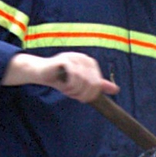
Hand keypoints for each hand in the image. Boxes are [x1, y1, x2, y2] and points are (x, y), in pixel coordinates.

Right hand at [3, 51, 118, 102]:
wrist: (39, 72)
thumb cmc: (60, 78)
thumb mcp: (80, 84)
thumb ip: (97, 85)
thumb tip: (116, 89)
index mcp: (89, 62)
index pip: (97, 81)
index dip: (91, 92)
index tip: (82, 99)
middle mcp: (83, 58)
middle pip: (92, 82)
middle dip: (83, 93)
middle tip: (74, 96)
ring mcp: (74, 57)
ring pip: (83, 80)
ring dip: (75, 91)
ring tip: (67, 91)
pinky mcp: (64, 60)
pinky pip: (73, 76)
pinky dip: (69, 86)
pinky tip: (64, 87)